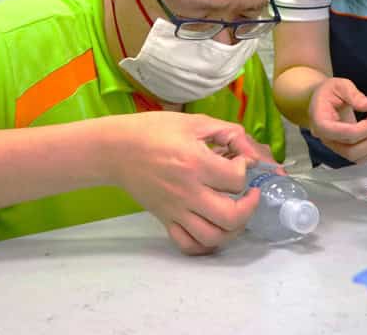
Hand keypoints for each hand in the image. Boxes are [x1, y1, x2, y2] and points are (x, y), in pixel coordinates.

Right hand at [105, 112, 270, 254]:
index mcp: (195, 163)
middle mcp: (187, 192)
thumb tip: (250, 152)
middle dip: (249, 207)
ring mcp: (176, 210)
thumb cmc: (154, 131)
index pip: (235, 179)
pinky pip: (188, 245)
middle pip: (231, 217)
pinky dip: (206, 244)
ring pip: (213, 237)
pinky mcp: (166, 220)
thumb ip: (226, 132)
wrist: (116, 150)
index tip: (237, 160)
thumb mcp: (193, 122)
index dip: (244, 169)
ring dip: (233, 229)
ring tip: (236, 212)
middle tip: (248, 194)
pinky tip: (214, 228)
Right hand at [309, 77, 366, 163]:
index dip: (366, 127)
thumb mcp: (339, 85)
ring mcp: (334, 145)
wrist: (321, 100)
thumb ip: (354, 94)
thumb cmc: (328, 92)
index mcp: (321, 122)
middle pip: (351, 151)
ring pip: (356, 157)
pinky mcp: (342, 148)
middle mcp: (326, 138)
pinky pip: (358, 157)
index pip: (345, 133)